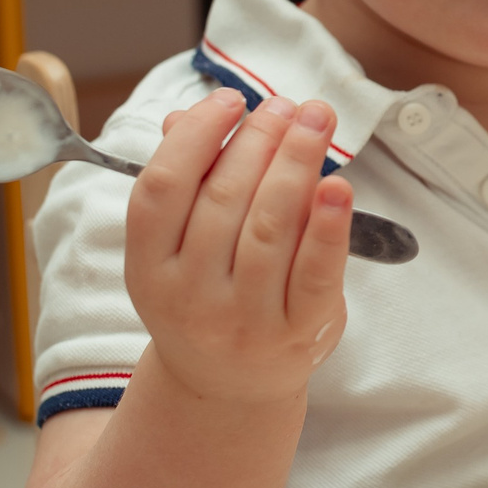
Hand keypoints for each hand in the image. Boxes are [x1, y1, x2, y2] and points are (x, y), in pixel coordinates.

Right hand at [124, 90, 354, 404]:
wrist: (227, 386)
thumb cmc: (205, 294)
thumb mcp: (175, 249)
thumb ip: (183, 182)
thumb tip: (188, 116)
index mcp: (148, 267)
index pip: (163, 187)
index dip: (196, 136)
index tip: (230, 100)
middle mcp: (189, 296)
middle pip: (224, 199)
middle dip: (260, 140)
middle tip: (287, 105)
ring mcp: (243, 320)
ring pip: (270, 227)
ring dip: (297, 162)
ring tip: (316, 120)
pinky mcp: (295, 333)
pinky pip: (315, 272)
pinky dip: (330, 227)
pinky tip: (339, 186)